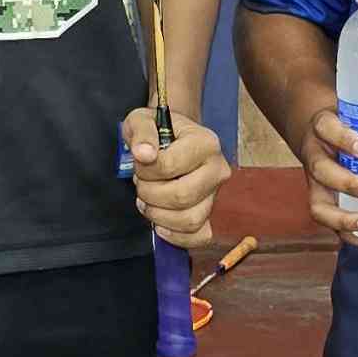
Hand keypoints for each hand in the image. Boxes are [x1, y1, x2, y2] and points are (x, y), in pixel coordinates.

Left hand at [125, 108, 230, 249]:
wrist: (174, 139)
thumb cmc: (159, 131)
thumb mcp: (143, 120)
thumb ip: (142, 132)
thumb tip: (144, 154)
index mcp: (206, 142)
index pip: (170, 165)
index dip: (145, 169)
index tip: (139, 161)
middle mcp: (217, 169)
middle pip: (182, 196)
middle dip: (150, 193)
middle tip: (140, 183)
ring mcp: (216, 194)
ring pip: (190, 220)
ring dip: (158, 215)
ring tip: (147, 200)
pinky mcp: (211, 214)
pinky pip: (199, 236)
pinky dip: (176, 236)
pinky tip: (160, 223)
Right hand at [299, 105, 357, 247]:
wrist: (318, 133)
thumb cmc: (346, 123)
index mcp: (323, 126)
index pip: (328, 129)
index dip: (346, 140)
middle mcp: (314, 155)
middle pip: (322, 171)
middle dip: (349, 184)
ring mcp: (314, 183)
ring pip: (319, 205)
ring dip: (345, 219)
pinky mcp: (321, 202)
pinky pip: (330, 224)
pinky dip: (352, 234)